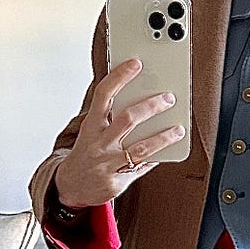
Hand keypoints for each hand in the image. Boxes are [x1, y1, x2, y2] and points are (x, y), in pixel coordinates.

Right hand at [51, 56, 185, 207]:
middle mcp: (98, 143)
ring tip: (178, 129)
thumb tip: (140, 95)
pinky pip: (142, 168)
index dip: (119, 77)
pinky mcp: (116, 181)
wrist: (71, 185)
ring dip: (163, 137)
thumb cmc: (88, 151)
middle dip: (151, 107)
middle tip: (169, 98)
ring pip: (140, 148)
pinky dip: (156, 158)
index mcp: (91, 125)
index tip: (135, 63)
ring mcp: (107, 164)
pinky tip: (168, 150)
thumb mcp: (92, 130)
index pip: (104, 95)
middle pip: (127, 119)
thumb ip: (110, 116)